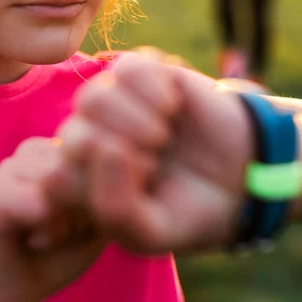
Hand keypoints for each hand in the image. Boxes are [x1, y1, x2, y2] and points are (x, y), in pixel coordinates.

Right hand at [0, 138, 105, 301]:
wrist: (17, 289)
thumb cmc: (64, 251)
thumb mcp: (104, 218)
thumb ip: (109, 186)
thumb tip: (94, 158)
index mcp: (63, 146)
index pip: (108, 155)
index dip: (110, 199)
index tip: (89, 221)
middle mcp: (37, 148)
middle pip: (87, 168)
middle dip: (88, 211)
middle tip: (67, 232)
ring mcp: (11, 166)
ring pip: (64, 182)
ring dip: (69, 224)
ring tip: (50, 236)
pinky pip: (41, 204)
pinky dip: (50, 232)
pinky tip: (36, 241)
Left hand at [51, 50, 254, 255]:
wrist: (244, 177)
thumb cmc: (189, 212)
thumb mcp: (151, 234)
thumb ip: (115, 210)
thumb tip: (104, 147)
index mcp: (84, 182)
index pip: (57, 178)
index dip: (96, 189)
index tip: (136, 202)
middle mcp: (93, 138)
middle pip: (73, 134)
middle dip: (116, 153)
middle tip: (153, 165)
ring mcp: (116, 104)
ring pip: (94, 98)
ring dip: (132, 121)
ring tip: (161, 137)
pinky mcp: (146, 73)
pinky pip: (128, 67)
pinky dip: (151, 90)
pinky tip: (172, 106)